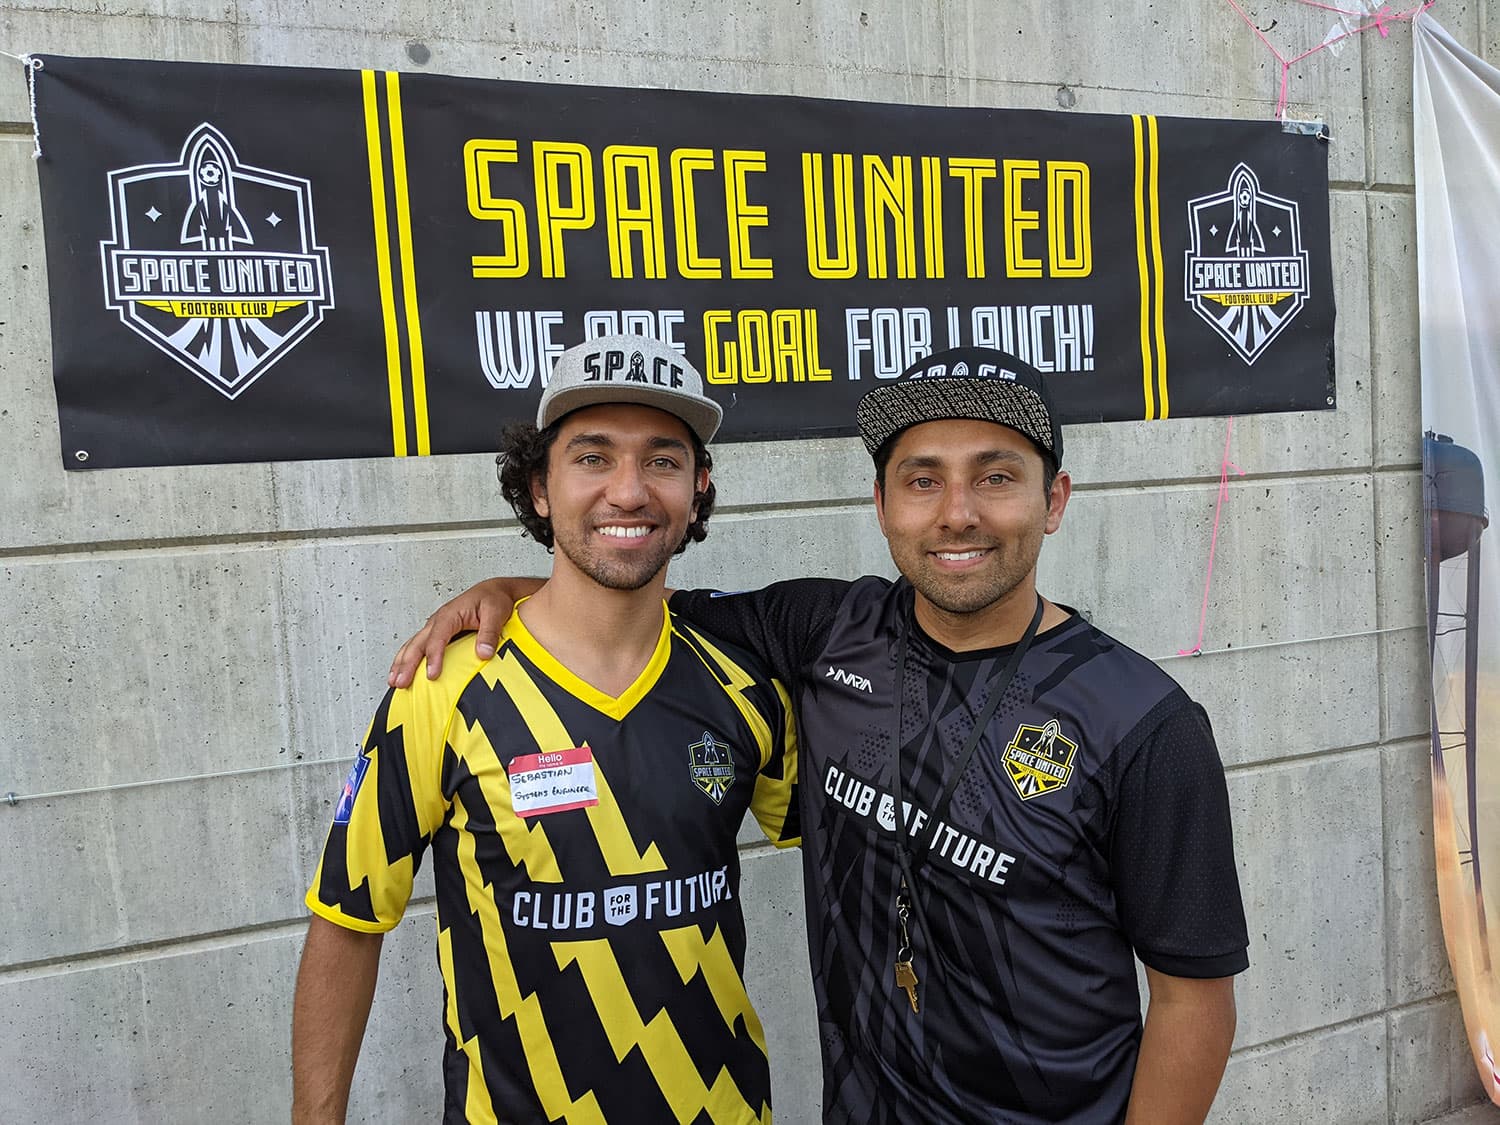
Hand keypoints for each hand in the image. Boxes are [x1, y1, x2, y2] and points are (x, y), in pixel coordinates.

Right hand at [387, 578, 530, 686]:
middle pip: (418, 643)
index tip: (431, 674)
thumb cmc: (493, 599)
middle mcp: (438, 620)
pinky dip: (406, 659)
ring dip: (401, 662)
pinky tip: (402, 671)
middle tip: (401, 682)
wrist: (493, 591)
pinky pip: (418, 646)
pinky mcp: (436, 633)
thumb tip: (484, 653)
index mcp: (450, 614)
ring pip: (412, 644)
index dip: (433, 656)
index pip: (437, 637)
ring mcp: (435, 627)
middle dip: (407, 663)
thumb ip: (489, 632)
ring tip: (393, 681)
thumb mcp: (496, 612)